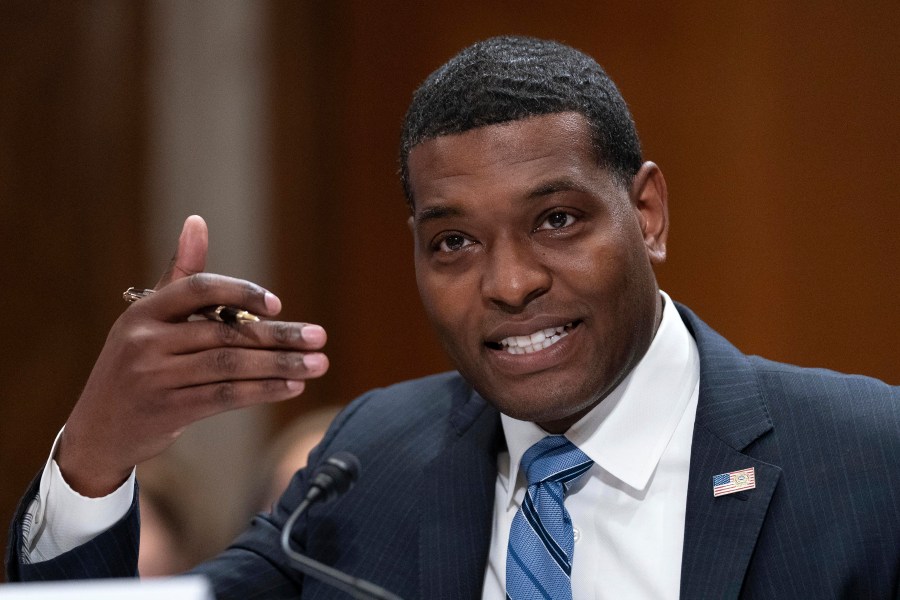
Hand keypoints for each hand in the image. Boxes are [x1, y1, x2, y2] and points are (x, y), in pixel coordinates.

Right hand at [57, 216, 328, 496]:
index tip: (279, 304)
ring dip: (280, 365)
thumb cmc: (137, 364)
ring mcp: (155, 378)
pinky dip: (263, 391)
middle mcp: (146, 341)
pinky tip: (292, 387)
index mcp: (144, 311)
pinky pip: (225, 397)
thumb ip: (181, 274)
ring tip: (317, 364)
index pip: (199, 289)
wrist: (98, 429)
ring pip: (230, 366)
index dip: (241, 292)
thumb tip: (197, 222)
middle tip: (319, 337)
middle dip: (278, 335)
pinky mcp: (168, 410)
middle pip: (225, 333)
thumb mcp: (149, 318)